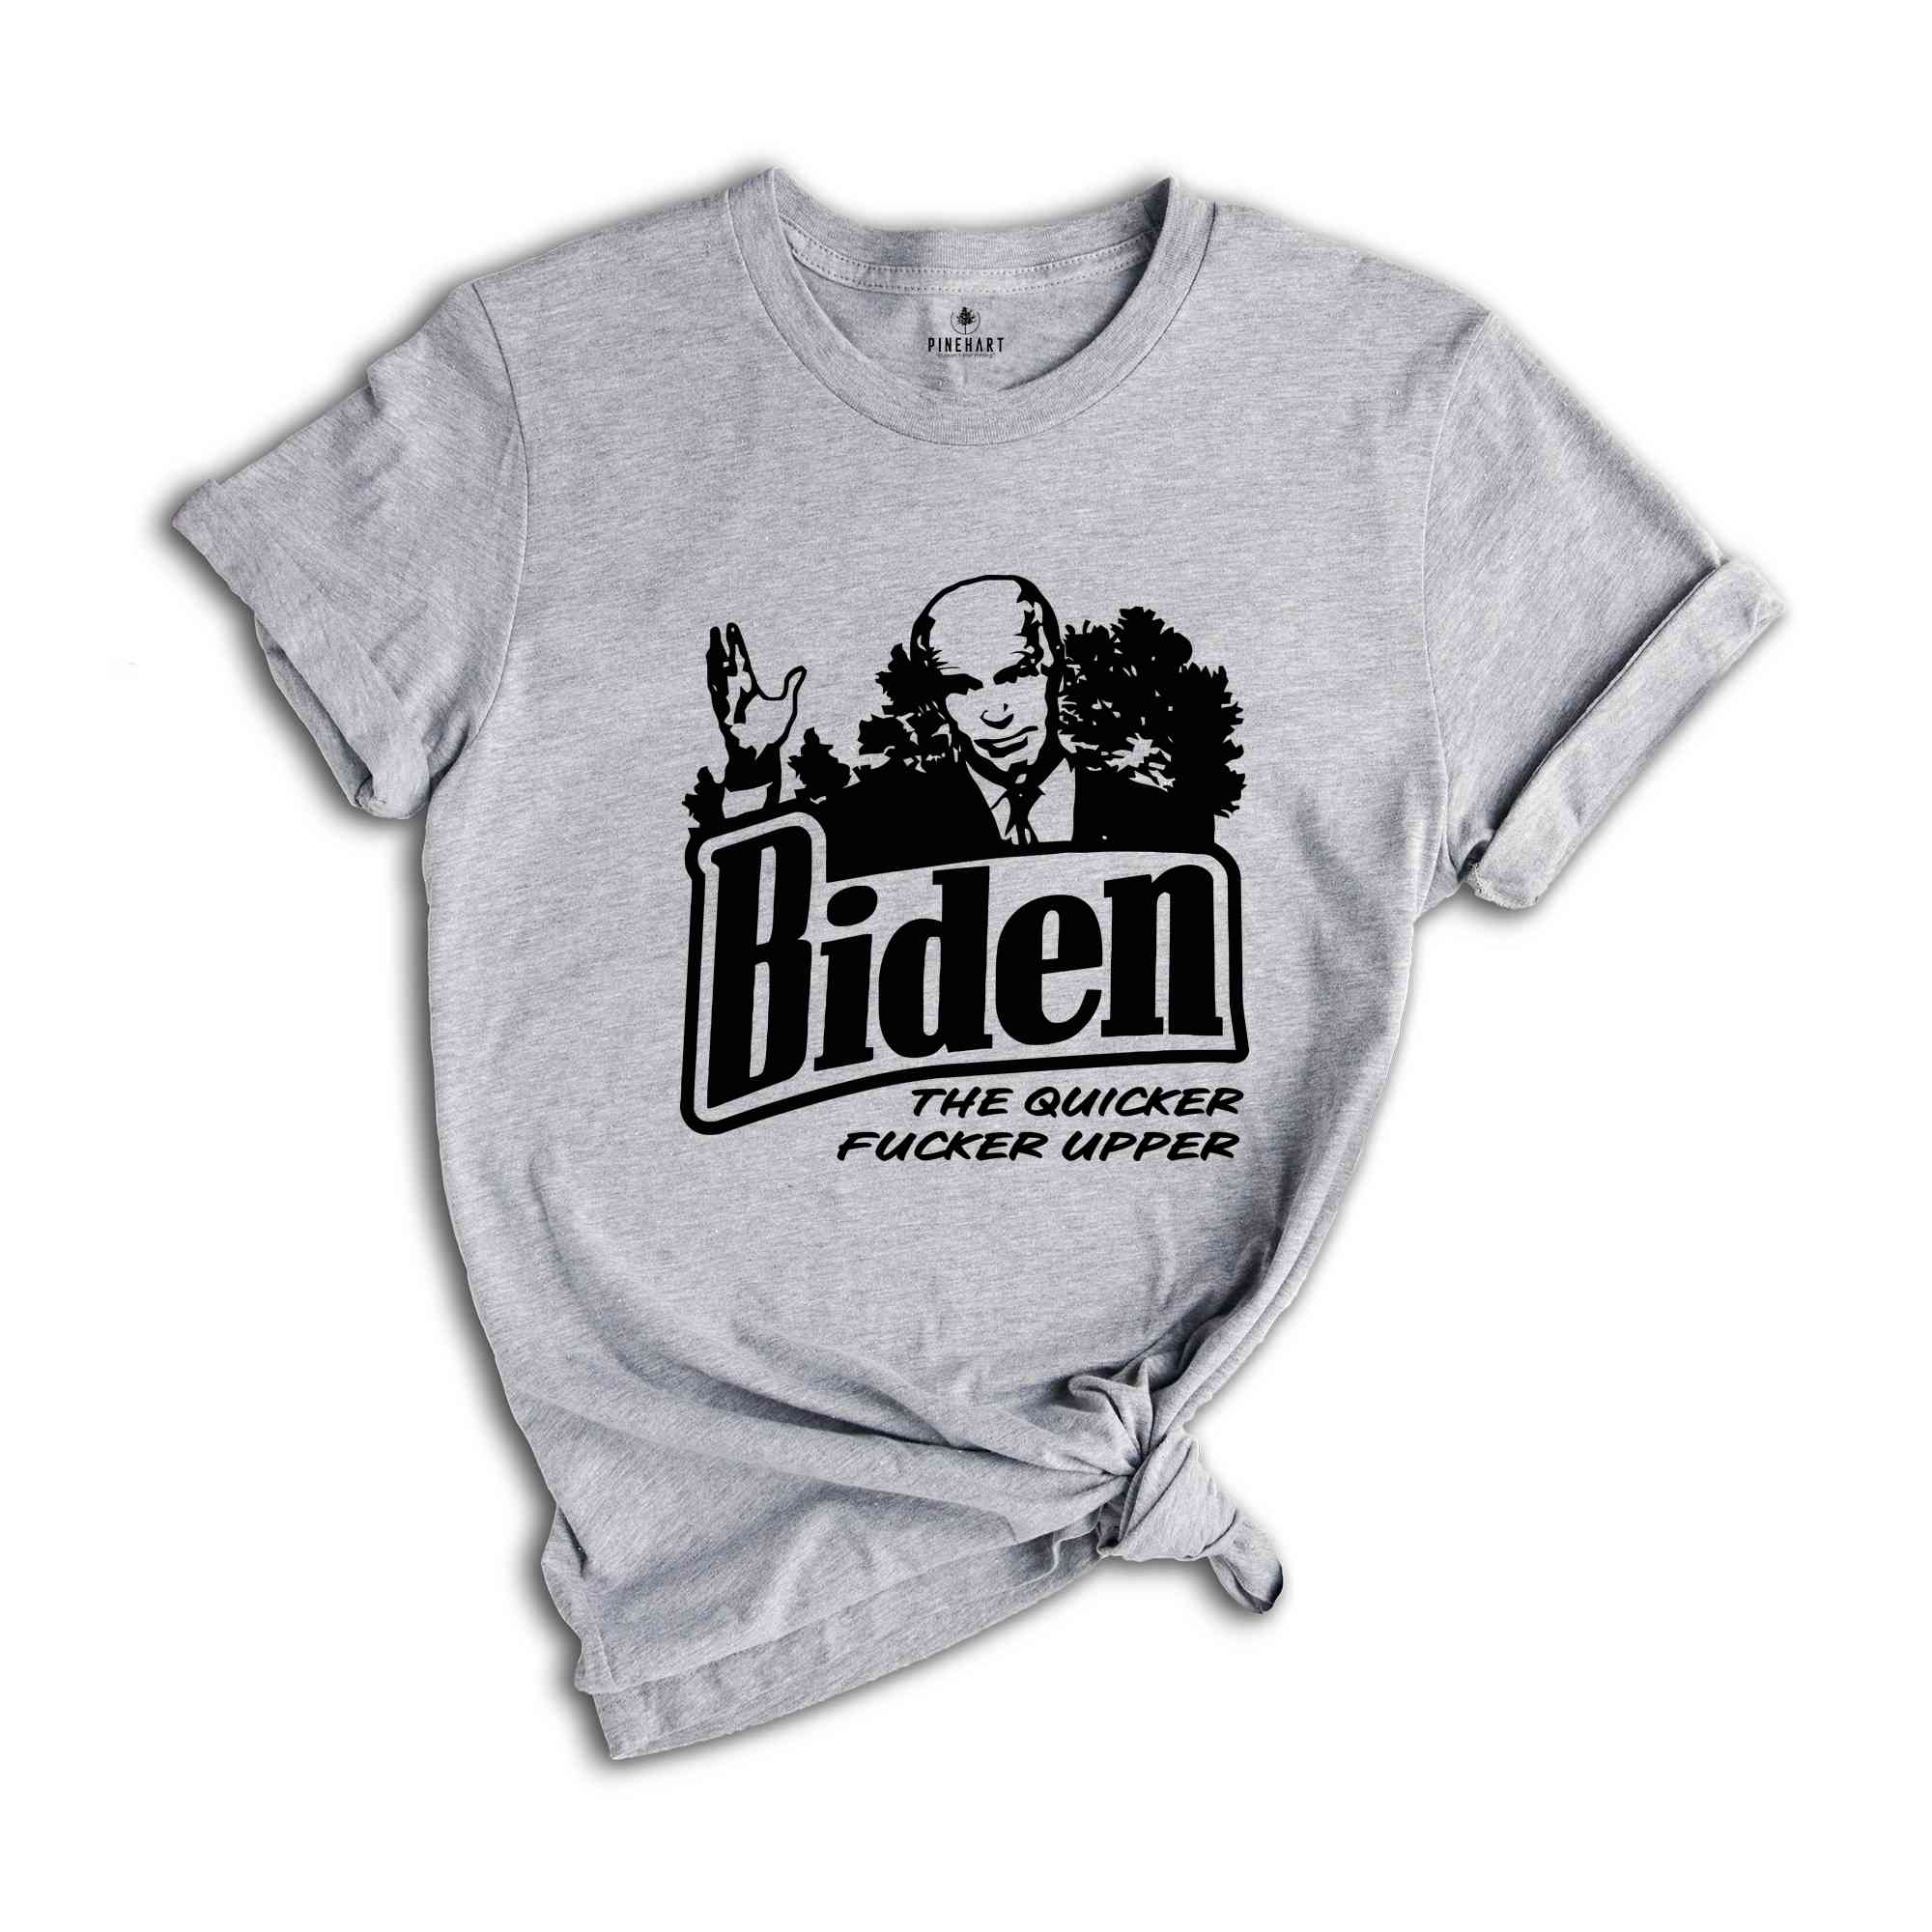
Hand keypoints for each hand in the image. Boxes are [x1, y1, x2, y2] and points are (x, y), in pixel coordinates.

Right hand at [706, 622, 804, 791]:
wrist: (764, 758)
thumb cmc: (772, 734)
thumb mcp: (786, 706)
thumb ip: (791, 686)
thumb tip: (801, 668)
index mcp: (749, 688)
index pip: (741, 660)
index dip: (736, 644)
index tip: (731, 626)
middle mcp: (736, 694)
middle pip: (725, 666)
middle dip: (720, 648)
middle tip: (715, 628)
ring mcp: (728, 706)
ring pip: (717, 682)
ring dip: (713, 666)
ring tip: (711, 648)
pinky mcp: (724, 721)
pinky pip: (718, 704)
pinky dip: (715, 691)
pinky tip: (712, 678)